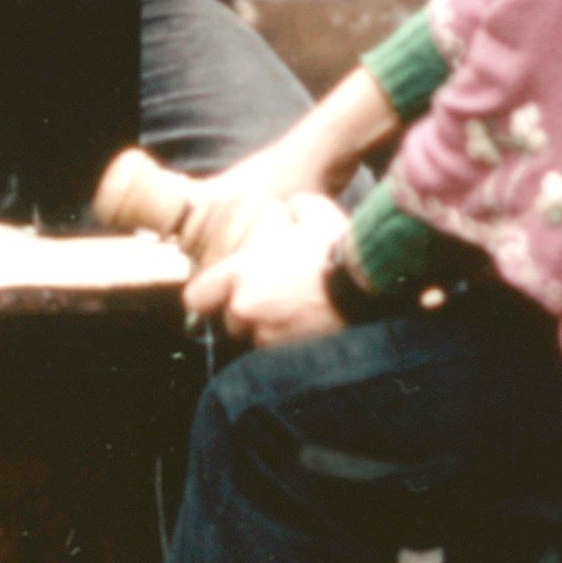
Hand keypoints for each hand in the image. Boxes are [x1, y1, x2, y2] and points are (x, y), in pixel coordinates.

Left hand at [182, 192, 351, 346]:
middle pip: (230, 321)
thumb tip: (291, 208)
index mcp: (239, 275)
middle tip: (271, 297)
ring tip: (295, 311)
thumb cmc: (333, 244)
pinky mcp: (292, 354)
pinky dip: (290, 341)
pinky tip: (311, 324)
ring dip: (268, 327)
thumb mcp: (310, 209)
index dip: (206, 294)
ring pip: (256, 338)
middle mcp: (246, 310)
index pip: (195, 298)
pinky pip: (280, 352)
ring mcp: (269, 336)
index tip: (219, 290)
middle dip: (246, 312)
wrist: (366, 283)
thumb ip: (290, 210)